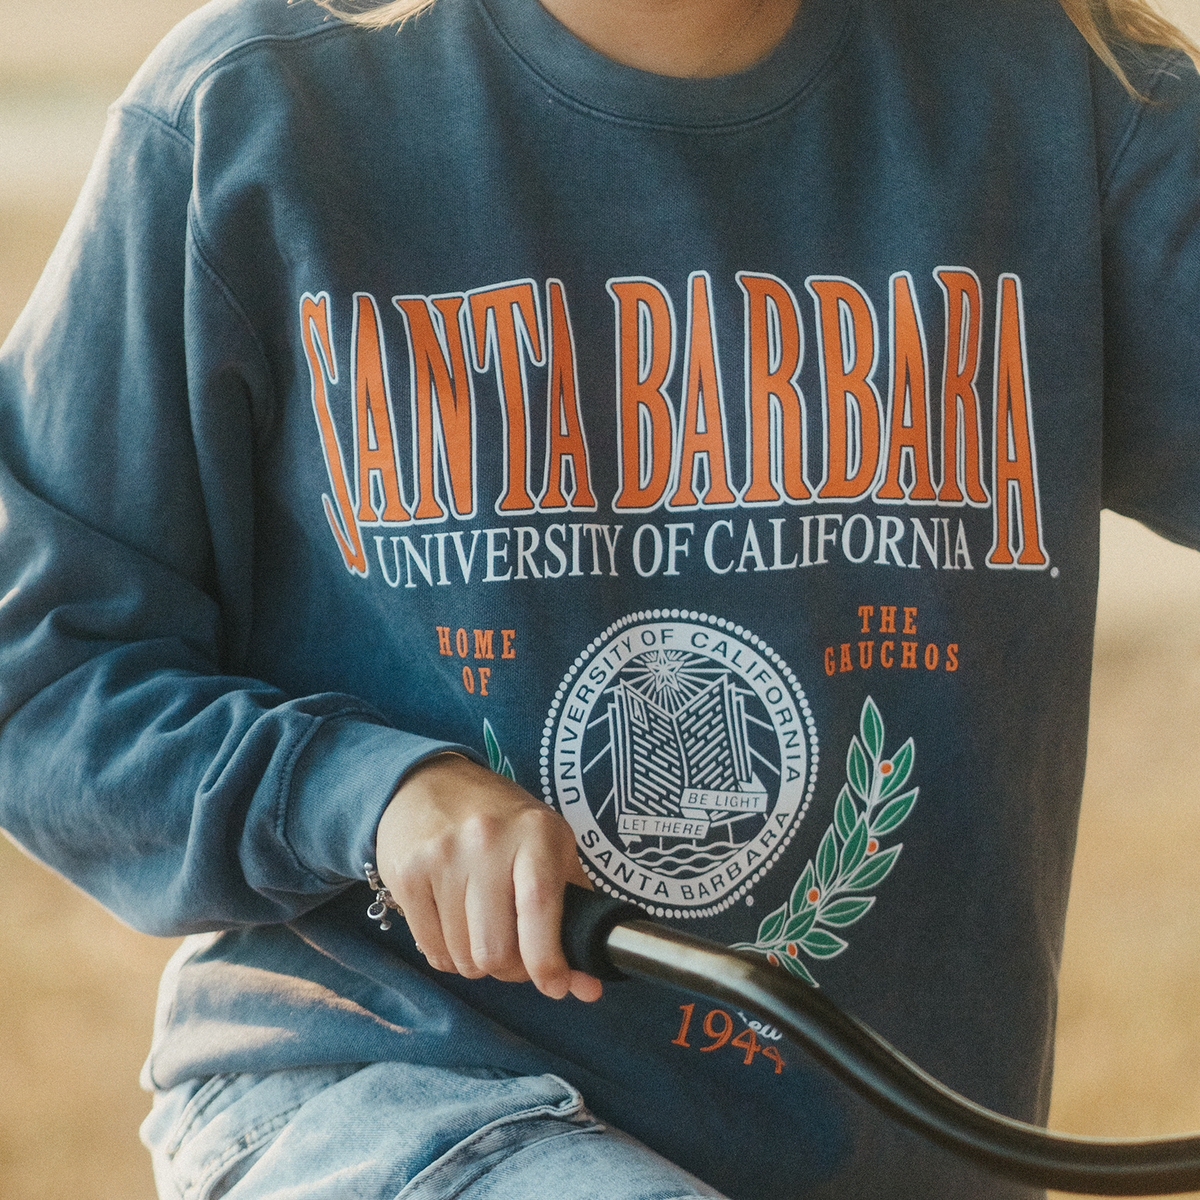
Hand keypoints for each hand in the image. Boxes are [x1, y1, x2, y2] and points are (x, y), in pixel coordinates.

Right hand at [374, 755, 602, 1001]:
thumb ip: (575, 915)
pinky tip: (453, 924)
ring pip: (462, 957)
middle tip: (513, 954)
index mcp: (536, 832)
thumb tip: (589, 989)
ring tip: (481, 930)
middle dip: (509, 969)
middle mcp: (487, 840)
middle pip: (495, 948)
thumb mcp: (550, 848)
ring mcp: (442, 855)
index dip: (548, 960)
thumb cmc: (503, 823)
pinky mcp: (407, 872)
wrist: (429, 783)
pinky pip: (431, 950)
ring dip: (476, 962)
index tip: (555, 985)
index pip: (540, 906)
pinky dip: (447, 954)